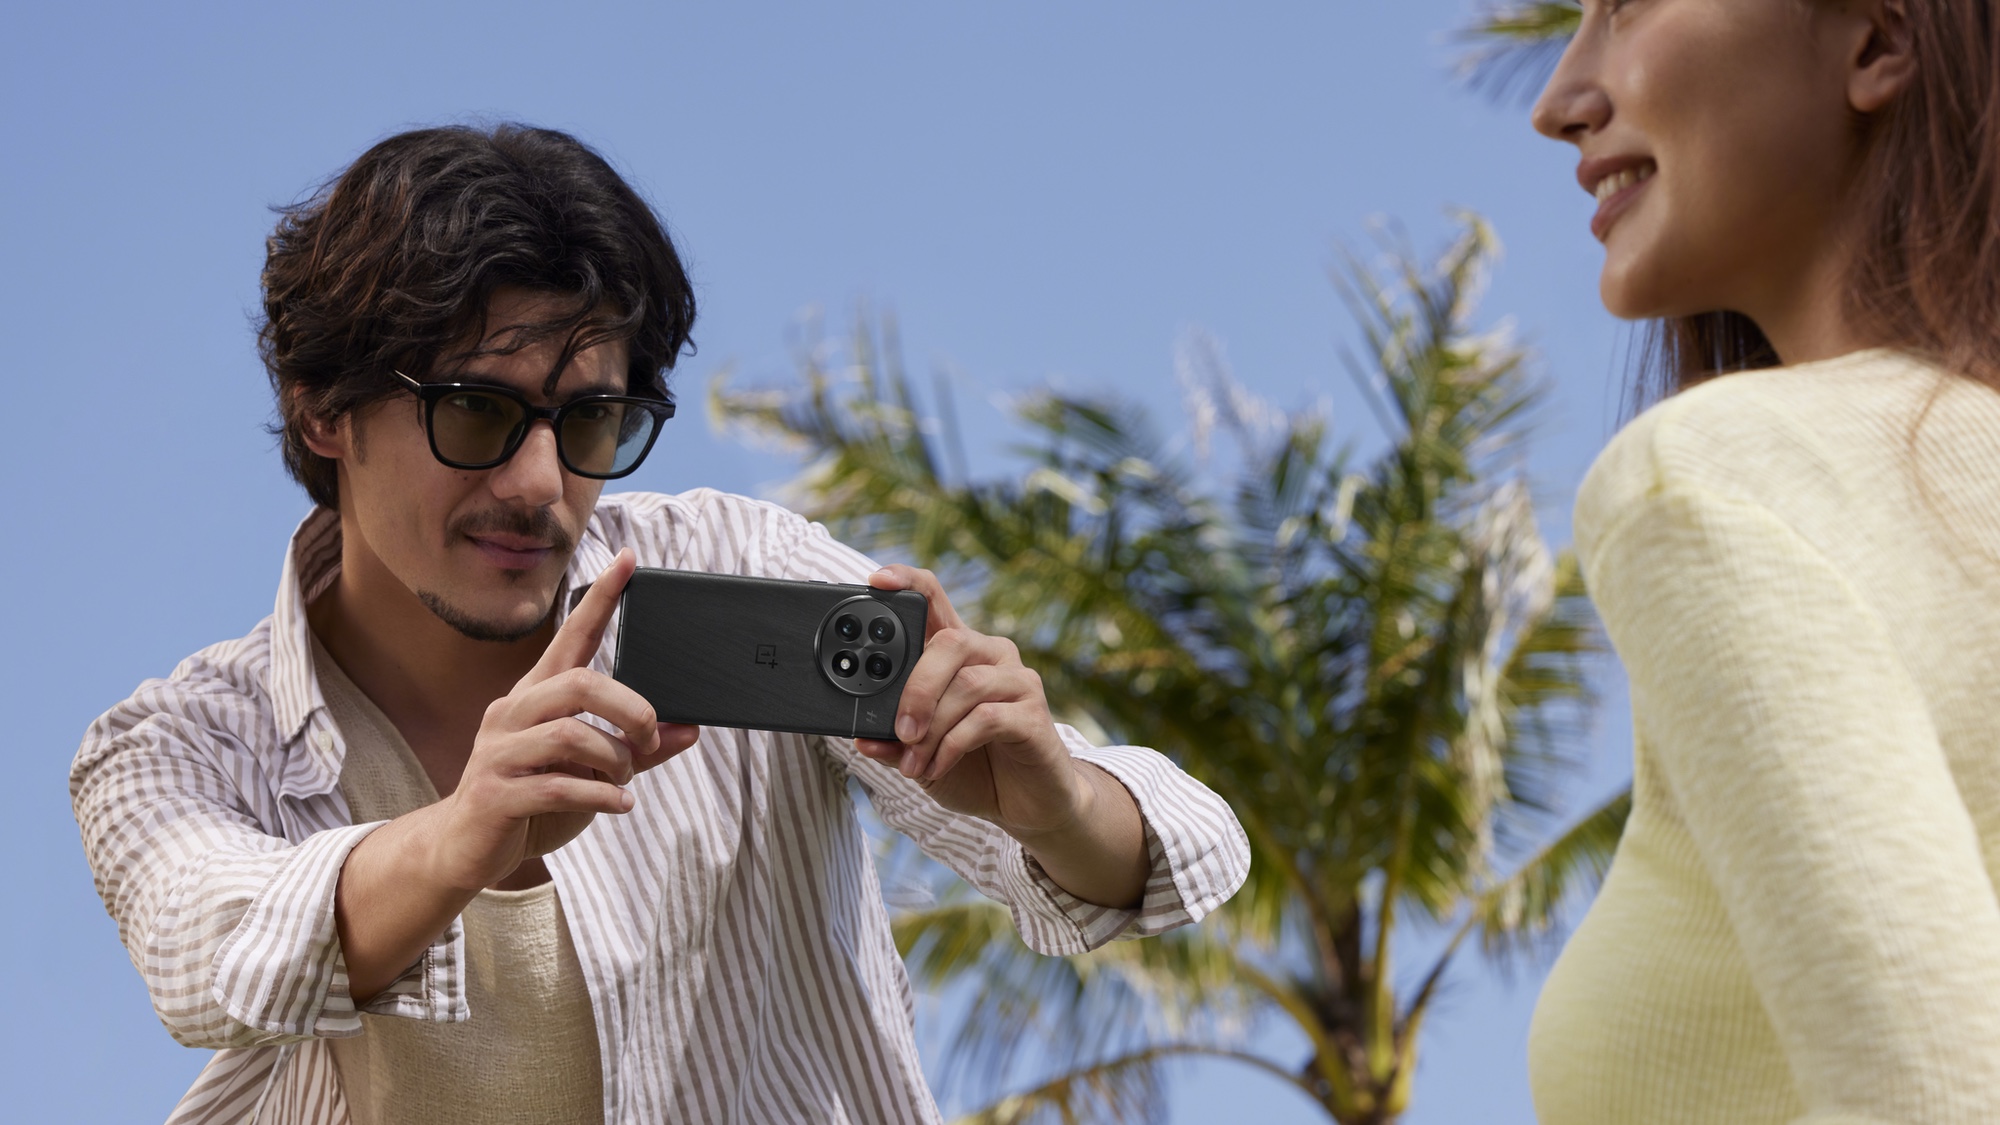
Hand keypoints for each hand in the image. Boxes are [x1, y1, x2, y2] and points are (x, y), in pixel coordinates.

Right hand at [427, 549, 698, 891]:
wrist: (465, 849)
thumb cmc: (532, 800)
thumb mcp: (588, 769)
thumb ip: (635, 749)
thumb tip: (690, 729)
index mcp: (535, 695)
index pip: (572, 636)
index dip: (601, 599)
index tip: (629, 560)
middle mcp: (512, 712)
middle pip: (581, 683)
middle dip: (630, 708)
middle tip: (650, 737)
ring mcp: (498, 751)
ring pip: (570, 733)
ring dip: (615, 759)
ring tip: (626, 780)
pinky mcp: (493, 793)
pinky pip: (557, 785)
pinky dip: (600, 794)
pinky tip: (619, 804)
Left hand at [854, 565, 1091, 839]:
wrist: (1026, 805)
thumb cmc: (973, 768)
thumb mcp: (920, 754)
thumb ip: (893, 741)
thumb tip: (861, 737)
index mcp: (960, 653)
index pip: (936, 599)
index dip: (907, 582)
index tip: (876, 581)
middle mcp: (992, 655)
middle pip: (951, 641)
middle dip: (917, 688)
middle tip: (899, 730)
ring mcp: (1018, 681)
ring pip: (968, 684)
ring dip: (933, 728)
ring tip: (914, 764)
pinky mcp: (1035, 714)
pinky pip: (987, 718)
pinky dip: (953, 745)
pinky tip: (938, 767)